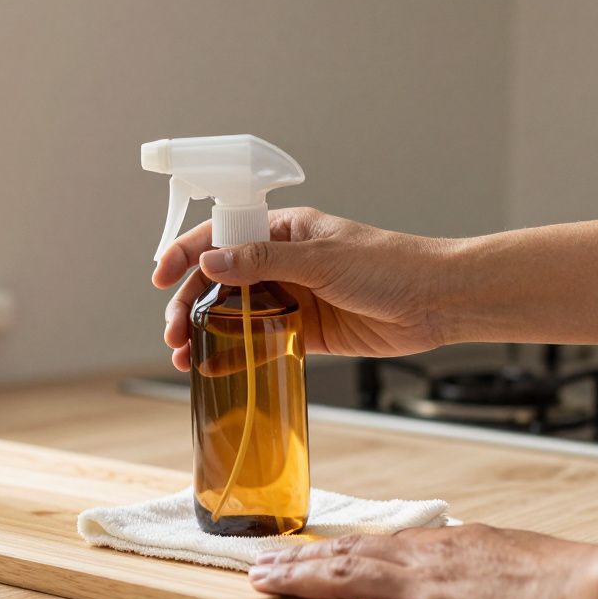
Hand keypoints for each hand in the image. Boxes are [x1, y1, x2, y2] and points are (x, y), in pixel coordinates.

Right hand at [152, 207, 455, 370]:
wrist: (438, 302)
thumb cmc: (390, 266)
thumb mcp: (322, 258)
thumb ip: (264, 261)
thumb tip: (211, 261)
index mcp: (285, 231)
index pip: (222, 236)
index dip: (187, 254)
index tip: (160, 277)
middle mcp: (283, 262)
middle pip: (220, 280)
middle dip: (190, 304)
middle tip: (173, 331)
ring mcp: (292, 296)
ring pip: (235, 313)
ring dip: (206, 332)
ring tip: (183, 355)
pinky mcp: (304, 331)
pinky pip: (258, 341)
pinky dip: (234, 354)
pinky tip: (213, 367)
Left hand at [248, 525, 597, 598]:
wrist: (594, 593)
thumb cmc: (566, 580)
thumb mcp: (509, 555)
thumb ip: (475, 559)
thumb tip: (462, 563)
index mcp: (447, 544)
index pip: (376, 543)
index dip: (336, 546)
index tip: (309, 547)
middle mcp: (425, 559)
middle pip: (346, 552)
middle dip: (300, 556)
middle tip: (262, 558)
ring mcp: (422, 590)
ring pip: (341, 577)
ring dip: (295, 577)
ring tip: (260, 580)